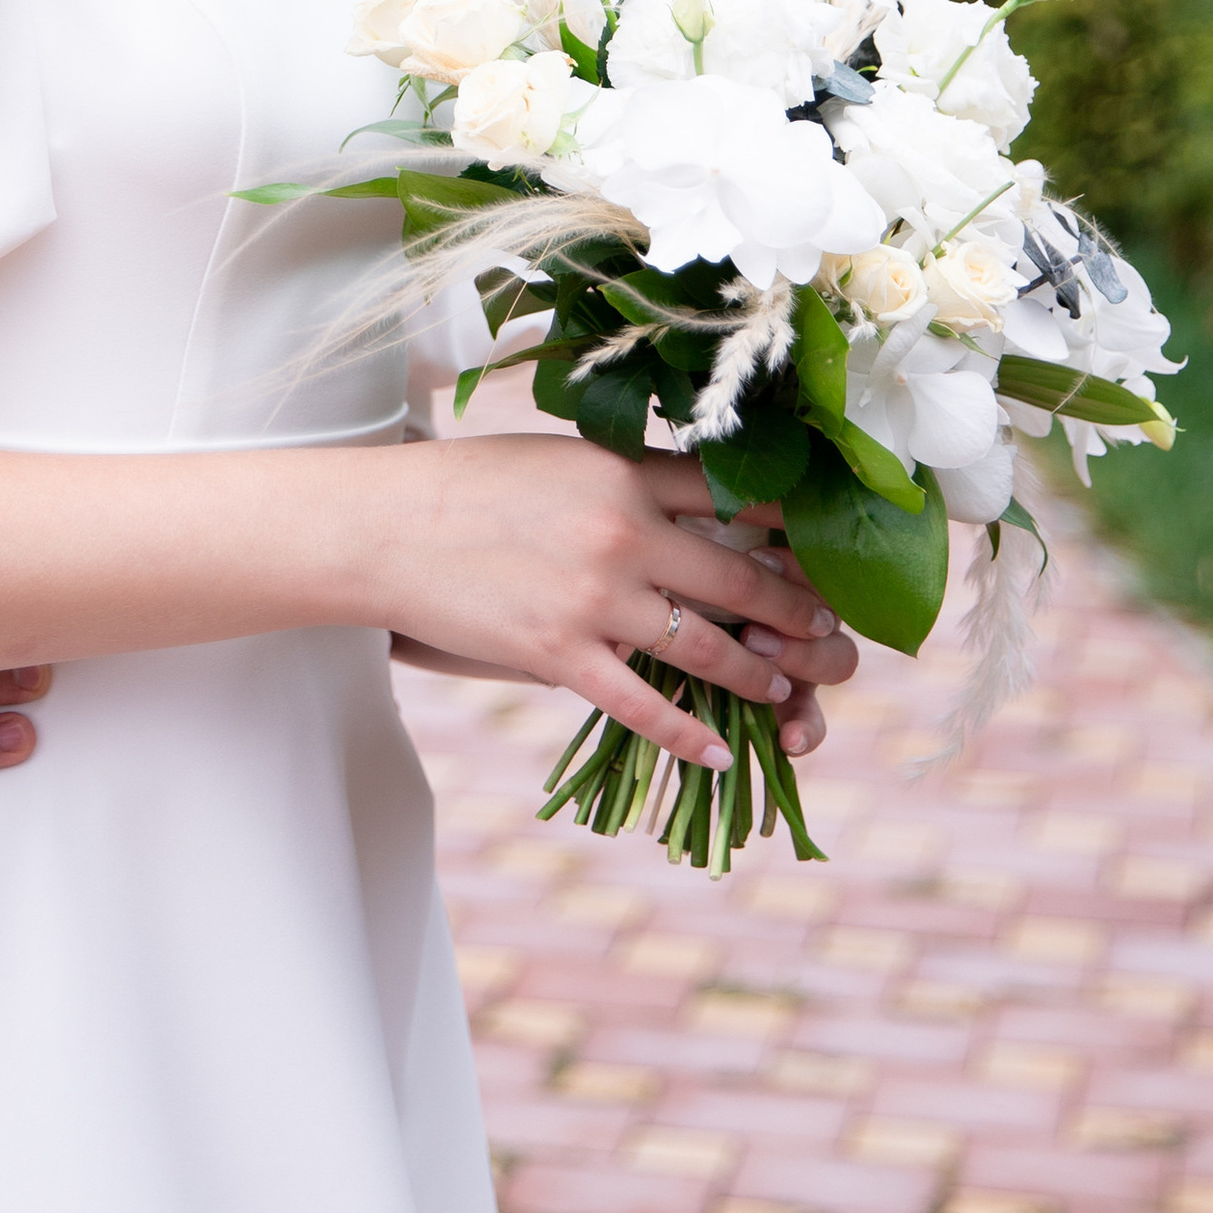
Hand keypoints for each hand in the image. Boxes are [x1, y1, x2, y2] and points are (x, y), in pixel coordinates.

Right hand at [378, 439, 840, 769]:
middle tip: (827, 632)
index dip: (792, 527)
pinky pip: (643, 705)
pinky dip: (689, 735)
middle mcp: (623, 534)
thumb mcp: (560, 461)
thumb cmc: (470, 485)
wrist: (385, 527)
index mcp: (624, 474)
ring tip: (782, 689)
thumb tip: (689, 497)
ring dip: (756, 676)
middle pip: (741, 580)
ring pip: (706, 649)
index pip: (735, 496)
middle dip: (795, 613)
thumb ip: (626, 480)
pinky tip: (718, 751)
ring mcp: (594, 600)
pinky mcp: (559, 655)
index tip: (822, 548)